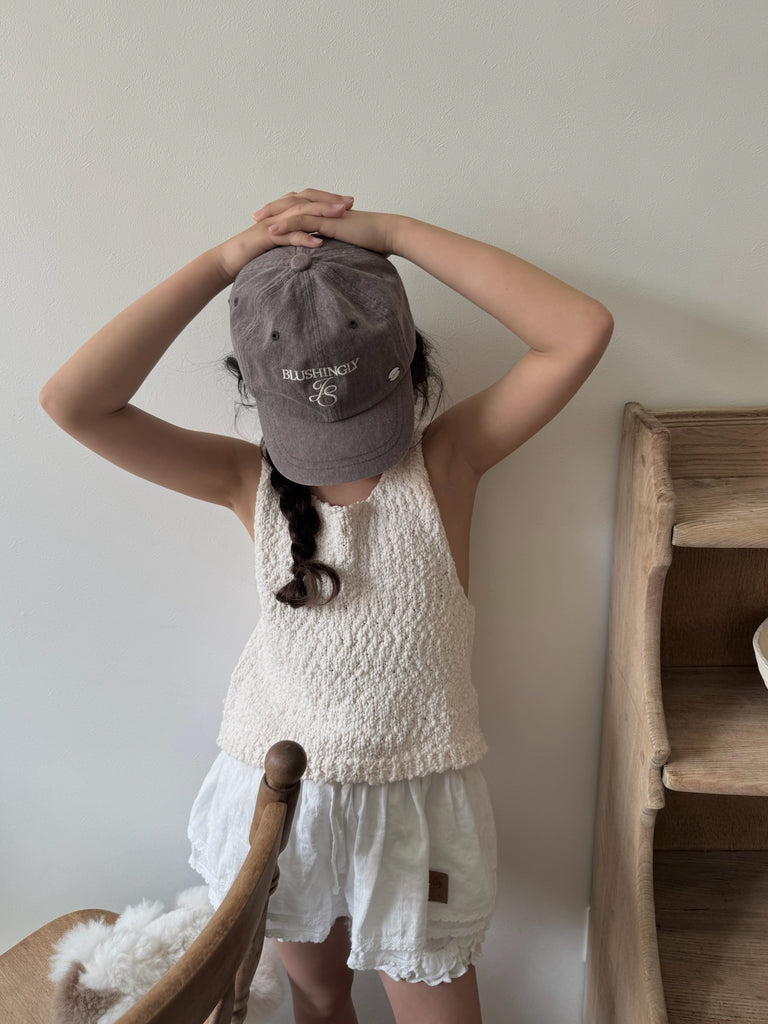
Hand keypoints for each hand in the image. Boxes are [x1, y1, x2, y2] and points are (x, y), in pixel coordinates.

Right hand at [214, 189, 354, 280]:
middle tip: (350, 203)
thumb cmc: (253, 255)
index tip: (349, 203)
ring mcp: (272, 224)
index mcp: (283, 215)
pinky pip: (287, 236)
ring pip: (299, 214)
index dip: (328, 200)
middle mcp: (279, 214)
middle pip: (307, 201)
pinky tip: (318, 243)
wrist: (228, 260)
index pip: (309, 201)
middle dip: (330, 201)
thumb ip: (295, 239)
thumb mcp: (280, 245)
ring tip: (340, 215)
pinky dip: (303, 238)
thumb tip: (316, 242)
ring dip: (321, 213)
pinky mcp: (266, 237)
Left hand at [254, 189, 396, 257]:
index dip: (285, 211)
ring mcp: (326, 213)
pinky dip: (286, 225)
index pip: (302, 208)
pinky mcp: (329, 221)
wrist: (388, 234)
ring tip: (257, 221)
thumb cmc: (376, 241)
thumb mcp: (353, 244)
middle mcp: (324, 209)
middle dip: (273, 209)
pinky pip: (304, 221)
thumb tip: (338, 257)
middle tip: (255, 216)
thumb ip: (341, 246)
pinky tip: (273, 231)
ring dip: (274, 214)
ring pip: (294, 210)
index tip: (269, 218)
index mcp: (328, 212)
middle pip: (293, 204)